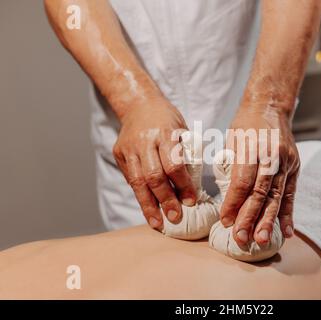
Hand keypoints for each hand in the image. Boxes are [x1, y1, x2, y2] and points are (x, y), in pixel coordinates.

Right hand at [113, 96, 196, 228]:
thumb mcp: (182, 130)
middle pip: (154, 176)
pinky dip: (140, 195)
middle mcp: (145, 141)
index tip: (191, 201)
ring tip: (157, 222)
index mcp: (165, 133)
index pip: (174, 165)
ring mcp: (129, 148)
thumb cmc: (167, 119)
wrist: (139, 103)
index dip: (183, 185)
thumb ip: (186, 155)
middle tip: (175, 217)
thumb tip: (192, 187)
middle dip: (166, 200)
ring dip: (148, 205)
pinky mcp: (119, 154)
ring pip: (138, 181)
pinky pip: (130, 179)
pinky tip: (148, 208)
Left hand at [221, 105, 299, 245]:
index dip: (233, 204)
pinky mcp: (295, 166)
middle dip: (250, 218)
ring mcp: (286, 161)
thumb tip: (230, 201)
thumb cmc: (245, 125)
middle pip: (260, 192)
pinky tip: (286, 231)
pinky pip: (291, 193)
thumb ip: (233, 170)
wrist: (270, 106)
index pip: (242, 182)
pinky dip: (288, 213)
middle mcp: (271, 155)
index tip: (225, 221)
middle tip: (242, 238)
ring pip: (276, 195)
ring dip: (268, 220)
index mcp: (251, 147)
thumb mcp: (232, 142)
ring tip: (261, 239)